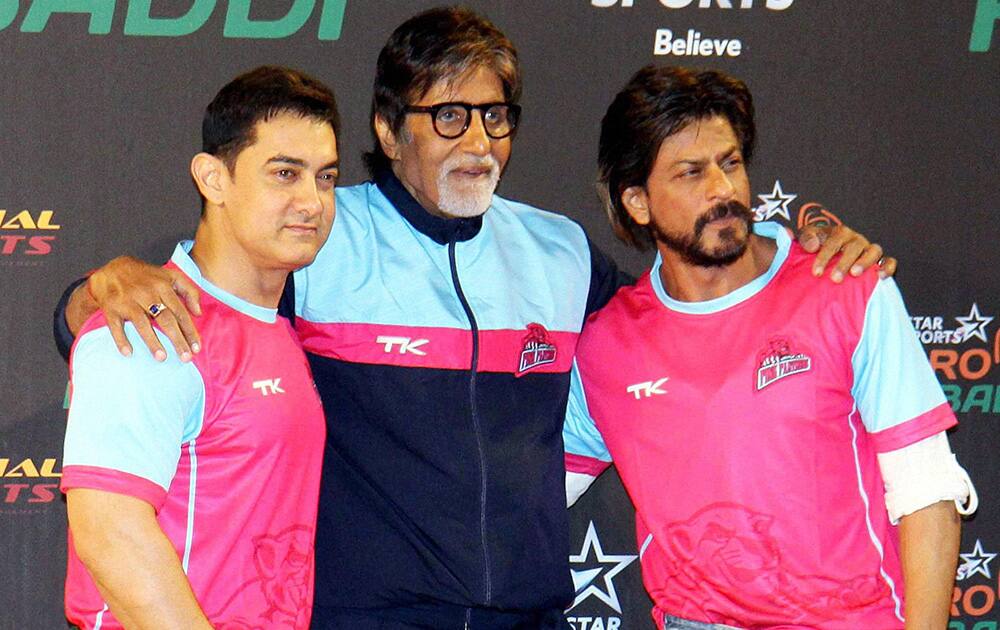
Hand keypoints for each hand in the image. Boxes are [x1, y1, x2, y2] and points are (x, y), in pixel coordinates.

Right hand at [87, 256, 201, 361]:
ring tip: (162, 358)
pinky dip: (121, 339)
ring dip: (152, 342)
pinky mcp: (111, 307)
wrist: (112, 270)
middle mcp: (146, 293)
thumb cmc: (147, 278)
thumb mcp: (171, 277)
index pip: (180, 312)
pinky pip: (116, 326)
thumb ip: (189, 291)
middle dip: (177, 340)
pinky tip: (128, 353)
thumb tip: (199, 313)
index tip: (197, 348)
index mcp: (162, 286)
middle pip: (165, 319)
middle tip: (185, 358)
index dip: (189, 331)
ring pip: (142, 324)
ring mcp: (127, 301)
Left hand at [798, 224, 896, 281]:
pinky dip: (887, 267)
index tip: (816, 272)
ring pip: (874, 251)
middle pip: (854, 247)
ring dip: (866, 262)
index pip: (833, 242)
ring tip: (855, 274)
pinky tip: (881, 276)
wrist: (829, 247)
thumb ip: (806, 238)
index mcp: (839, 233)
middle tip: (835, 278)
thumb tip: (812, 245)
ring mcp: (869, 249)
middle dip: (844, 263)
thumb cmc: (818, 245)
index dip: (824, 257)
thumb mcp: (808, 238)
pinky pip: (888, 261)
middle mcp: (856, 240)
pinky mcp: (879, 260)